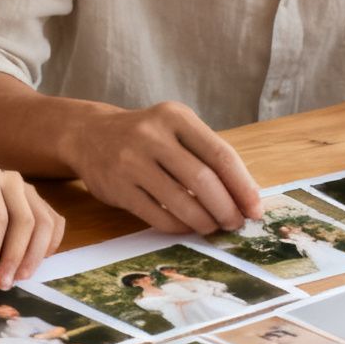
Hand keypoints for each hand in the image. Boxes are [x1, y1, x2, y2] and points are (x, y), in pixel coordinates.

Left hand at [0, 151, 63, 288]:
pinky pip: (52, 222)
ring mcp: (25, 189)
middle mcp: (10, 180)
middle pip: (26, 220)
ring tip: (18, 279)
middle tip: (2, 284)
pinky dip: (48, 244)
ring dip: (35, 255)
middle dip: (15, 257)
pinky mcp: (33, 200)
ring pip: (44, 222)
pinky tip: (33, 263)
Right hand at [69, 101, 258, 232]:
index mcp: (175, 117)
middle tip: (235, 223)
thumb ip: (208, 155)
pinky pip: (157, 216)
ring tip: (213, 227)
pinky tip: (188, 227)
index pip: (220, 154)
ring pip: (181, 201)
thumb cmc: (147, 136)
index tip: (255, 208)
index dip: (242, 186)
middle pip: (202, 180)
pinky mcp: (117, 187)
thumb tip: (247, 196)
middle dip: (226, 208)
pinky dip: (179, 226)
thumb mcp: (176, 130)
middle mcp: (152, 135)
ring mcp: (131, 162)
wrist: (88, 135)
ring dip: (204, 221)